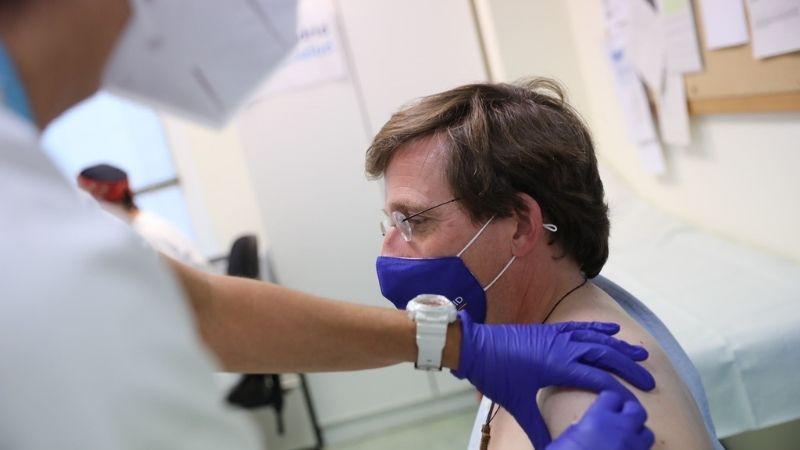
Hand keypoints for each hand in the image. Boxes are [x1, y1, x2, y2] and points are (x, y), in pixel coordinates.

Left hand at [451, 312, 654, 448]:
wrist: (474, 346)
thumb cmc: (495, 374)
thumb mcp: (517, 404)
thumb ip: (536, 428)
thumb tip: (548, 449)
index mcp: (558, 366)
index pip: (599, 380)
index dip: (620, 392)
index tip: (636, 405)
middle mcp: (562, 347)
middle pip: (605, 355)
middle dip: (629, 368)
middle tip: (649, 382)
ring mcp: (557, 335)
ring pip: (596, 339)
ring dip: (620, 346)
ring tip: (642, 355)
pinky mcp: (549, 330)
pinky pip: (580, 327)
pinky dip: (598, 328)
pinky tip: (613, 330)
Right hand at [547, 391, 654, 449]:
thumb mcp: (564, 440)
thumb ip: (579, 430)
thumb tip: (582, 429)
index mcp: (600, 418)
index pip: (613, 397)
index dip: (608, 402)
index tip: (604, 406)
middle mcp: (621, 430)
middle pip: (637, 411)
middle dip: (629, 413)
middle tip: (619, 419)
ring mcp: (634, 449)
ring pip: (647, 433)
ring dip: (638, 434)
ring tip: (626, 440)